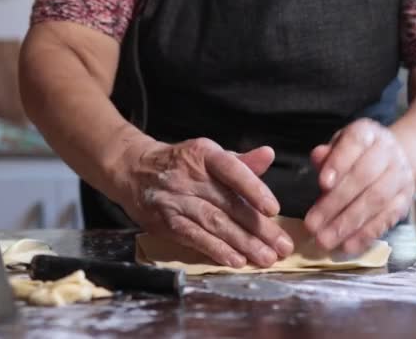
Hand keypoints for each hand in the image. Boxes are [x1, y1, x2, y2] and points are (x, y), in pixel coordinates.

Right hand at [114, 138, 294, 267]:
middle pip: (228, 204)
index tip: (274, 209)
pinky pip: (195, 237)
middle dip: (258, 227)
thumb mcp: (208, 154)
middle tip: (282, 245)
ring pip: (214, 223)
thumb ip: (241, 161)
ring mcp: (176, 200)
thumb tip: (268, 155)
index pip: (232, 170)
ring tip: (266, 257)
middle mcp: (190, 176)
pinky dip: (217, 250)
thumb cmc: (181, 163)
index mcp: (204, 155)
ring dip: (243, 243)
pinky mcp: (167, 222)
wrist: (134, 170)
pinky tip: (236, 260)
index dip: (254, 189)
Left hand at [304, 119, 414, 253]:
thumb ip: (328, 153)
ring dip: (348, 224)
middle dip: (335, 204)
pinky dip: (366, 235)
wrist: (397, 159)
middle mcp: (388, 153)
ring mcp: (400, 178)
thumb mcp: (340, 146)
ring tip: (324, 240)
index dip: (339, 164)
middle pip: (363, 178)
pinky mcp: (405, 202)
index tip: (322, 184)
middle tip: (312, 225)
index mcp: (368, 134)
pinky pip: (386, 220)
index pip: (354, 144)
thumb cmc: (356, 154)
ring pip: (375, 201)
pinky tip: (347, 247)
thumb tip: (318, 156)